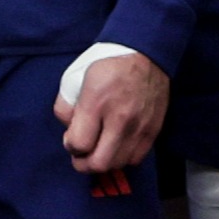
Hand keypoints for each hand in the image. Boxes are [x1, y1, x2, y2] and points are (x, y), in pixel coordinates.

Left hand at [55, 51, 169, 174]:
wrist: (146, 54)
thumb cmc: (107, 64)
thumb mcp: (75, 77)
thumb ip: (65, 106)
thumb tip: (68, 130)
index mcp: (96, 102)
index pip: (79, 145)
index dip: (70, 146)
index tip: (72, 138)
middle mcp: (120, 118)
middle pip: (99, 163)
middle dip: (84, 163)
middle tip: (83, 152)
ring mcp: (140, 126)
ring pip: (118, 164)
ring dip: (105, 161)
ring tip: (101, 147)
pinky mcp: (154, 129)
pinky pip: (136, 158)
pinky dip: (124, 157)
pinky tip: (118, 144)